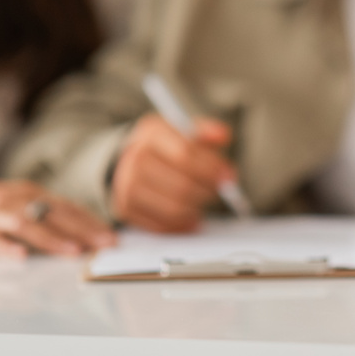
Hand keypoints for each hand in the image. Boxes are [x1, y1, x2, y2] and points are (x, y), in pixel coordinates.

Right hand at [0, 180, 115, 258]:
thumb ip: (46, 213)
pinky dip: (5, 247)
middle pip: (52, 214)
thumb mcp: (18, 202)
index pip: (66, 207)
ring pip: (25, 224)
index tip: (111, 236)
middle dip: (82, 229)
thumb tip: (83, 228)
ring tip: (74, 251)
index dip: (90, 221)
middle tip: (105, 243)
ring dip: (51, 238)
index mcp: (29, 193)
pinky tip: (21, 256)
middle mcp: (14, 199)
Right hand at [112, 114, 235, 232]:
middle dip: (208, 191)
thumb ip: (206, 131)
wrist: (130, 157)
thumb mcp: (184, 130)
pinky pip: (160, 225)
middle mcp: (135, 160)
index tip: (229, 176)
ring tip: (205, 200)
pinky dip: (182, 225)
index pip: (185, 154)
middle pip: (181, 185)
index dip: (211, 168)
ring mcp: (127, 186)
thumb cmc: (166, 144)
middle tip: (221, 191)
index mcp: (152, 135)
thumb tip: (223, 136)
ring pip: (173, 208)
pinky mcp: (126, 208)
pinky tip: (193, 217)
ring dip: (197, 208)